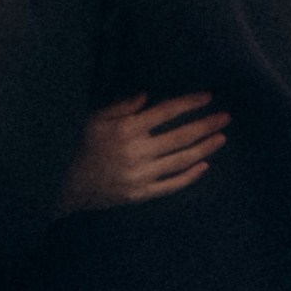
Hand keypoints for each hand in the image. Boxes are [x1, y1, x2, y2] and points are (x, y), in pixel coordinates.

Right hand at [57, 92, 226, 214]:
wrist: (64, 186)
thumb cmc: (77, 146)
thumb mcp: (92, 119)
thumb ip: (120, 107)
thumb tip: (147, 97)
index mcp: (125, 129)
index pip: (166, 112)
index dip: (189, 103)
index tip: (208, 97)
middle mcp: (136, 152)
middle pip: (180, 136)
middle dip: (206, 125)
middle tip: (226, 117)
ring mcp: (140, 175)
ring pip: (181, 161)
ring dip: (204, 148)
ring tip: (221, 138)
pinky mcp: (140, 194)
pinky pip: (171, 185)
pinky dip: (189, 176)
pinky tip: (204, 166)